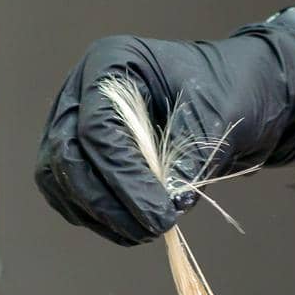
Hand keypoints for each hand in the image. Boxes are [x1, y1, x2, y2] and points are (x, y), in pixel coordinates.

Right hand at [35, 13, 294, 244]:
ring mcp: (74, 124)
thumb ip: (189, 157)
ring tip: (146, 231)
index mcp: (111, 63)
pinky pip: (69, 195)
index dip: (124, 178)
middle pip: (68, 156)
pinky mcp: (80, 157)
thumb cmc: (228, 89)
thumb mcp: (218, 115)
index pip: (97, 129)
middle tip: (154, 228)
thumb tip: (167, 203)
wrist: (233, 95)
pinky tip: (132, 228)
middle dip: (107, 202)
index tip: (161, 214)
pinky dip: (97, 218)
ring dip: (99, 215)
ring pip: (61, 180)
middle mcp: (81, 92)